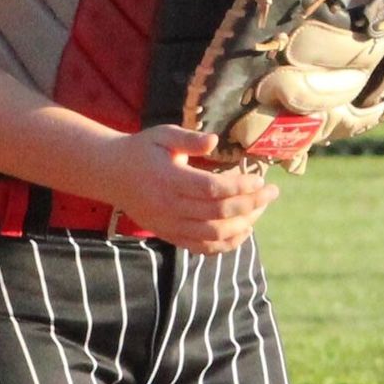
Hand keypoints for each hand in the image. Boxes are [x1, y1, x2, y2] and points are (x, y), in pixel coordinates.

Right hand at [99, 125, 278, 255]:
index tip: (259, 179)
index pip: (212, 189)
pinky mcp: (170, 235)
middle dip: (251, 204)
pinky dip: (226, 244)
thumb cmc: (142, 150)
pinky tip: (243, 231)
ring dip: (243, 225)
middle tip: (272, 192)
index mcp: (170, 179)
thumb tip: (214, 141)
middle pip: (218, 214)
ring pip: (214, 234)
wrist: (112, 174)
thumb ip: (188, 139)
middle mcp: (170, 206)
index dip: (240, 187)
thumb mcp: (162, 135)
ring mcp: (170, 225)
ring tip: (260, 209)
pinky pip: (202, 248)